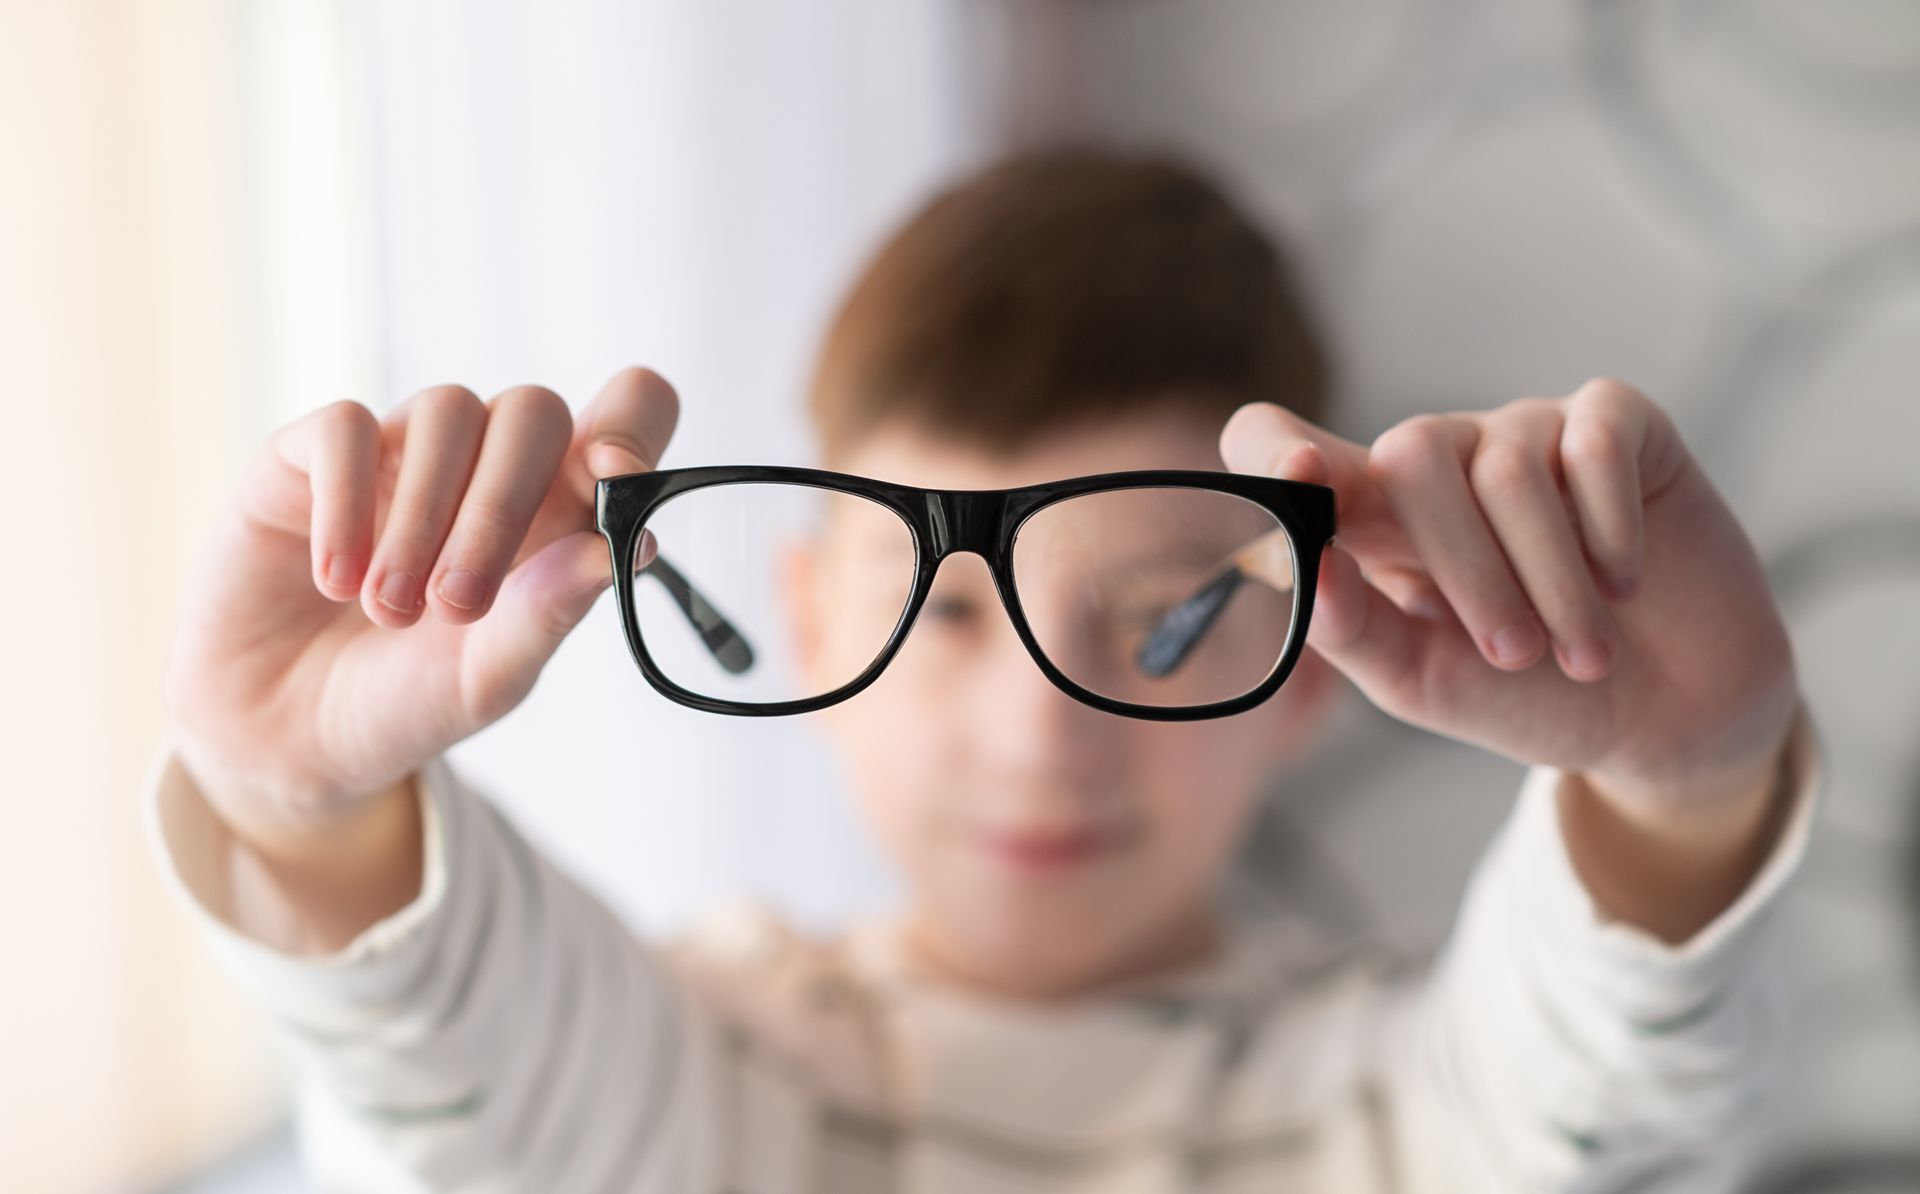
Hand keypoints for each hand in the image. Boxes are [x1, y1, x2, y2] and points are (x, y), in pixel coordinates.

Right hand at [164, 366, 676, 854]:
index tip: (611, 476)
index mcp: (557, 510)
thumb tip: (627, 547)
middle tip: (457, 605)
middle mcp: (485, 465)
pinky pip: (345, 426)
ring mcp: (399, 451)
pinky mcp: (310, 454)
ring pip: (446, 410)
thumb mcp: (489, 678)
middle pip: (533, 410)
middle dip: (501, 506)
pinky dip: (346, 503)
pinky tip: (336, 580)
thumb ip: (551, 613)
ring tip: (389, 610)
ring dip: (422, 518)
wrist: (285, 740)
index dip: (633, 424)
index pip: (627, 414)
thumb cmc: (406, 700)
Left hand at [1220, 377, 1799, 823]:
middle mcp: (1439, 459)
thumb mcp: (1422, 682)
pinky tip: (1625, 582)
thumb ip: (1351, 630)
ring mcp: (1526, 432)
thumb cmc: (1526, 693)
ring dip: (1551, 579)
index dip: (1276, 450)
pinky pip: (1596, 443)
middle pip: (1411, 458)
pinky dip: (1610, 526)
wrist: (1666, 717)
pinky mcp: (1615, 422)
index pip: (1278, 443)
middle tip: (1517, 657)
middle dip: (1468, 573)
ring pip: (1510, 470)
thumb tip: (1308, 565)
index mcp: (1368, 518)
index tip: (1303, 478)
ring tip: (1583, 653)